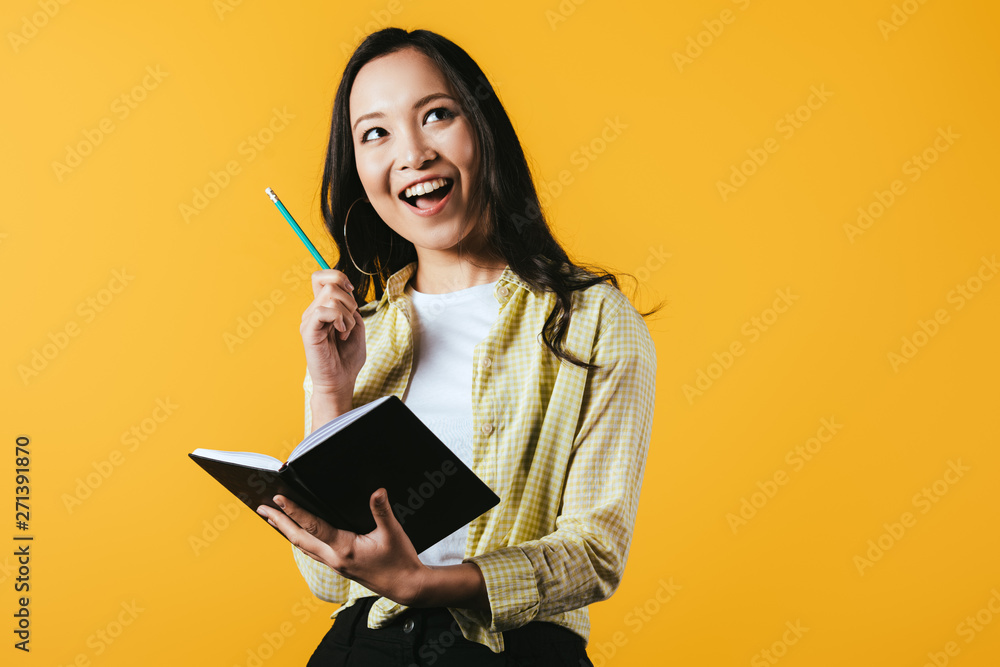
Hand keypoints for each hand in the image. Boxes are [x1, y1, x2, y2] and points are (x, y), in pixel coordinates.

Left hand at [259, 489, 426, 605]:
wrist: (406, 587)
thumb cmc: (400, 560)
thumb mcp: (393, 533)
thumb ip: (382, 511)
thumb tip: (377, 491)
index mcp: (345, 549)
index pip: (313, 526)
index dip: (295, 511)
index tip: (279, 499)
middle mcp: (334, 558)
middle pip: (299, 538)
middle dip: (279, 522)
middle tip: (262, 508)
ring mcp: (335, 564)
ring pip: (303, 546)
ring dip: (286, 531)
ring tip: (273, 518)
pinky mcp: (339, 566)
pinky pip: (312, 551)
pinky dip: (300, 540)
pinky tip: (298, 535)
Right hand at [300, 269, 365, 405]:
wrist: (340, 382)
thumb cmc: (347, 359)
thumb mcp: (356, 327)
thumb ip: (351, 308)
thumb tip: (348, 293)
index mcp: (322, 309)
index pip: (321, 277)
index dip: (337, 276)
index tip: (350, 291)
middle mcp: (313, 312)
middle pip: (330, 284)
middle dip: (350, 301)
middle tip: (349, 323)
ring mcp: (309, 321)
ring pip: (331, 296)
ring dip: (347, 314)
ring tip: (345, 332)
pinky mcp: (308, 332)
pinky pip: (323, 311)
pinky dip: (339, 320)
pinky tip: (340, 334)